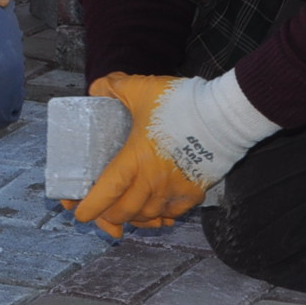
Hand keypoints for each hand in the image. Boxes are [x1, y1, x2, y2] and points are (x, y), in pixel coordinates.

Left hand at [73, 71, 278, 236]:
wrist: (225, 116)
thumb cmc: (182, 104)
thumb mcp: (142, 88)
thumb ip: (115, 86)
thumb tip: (97, 87)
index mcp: (134, 159)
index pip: (106, 192)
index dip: (90, 207)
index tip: (80, 213)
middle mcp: (152, 181)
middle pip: (124, 211)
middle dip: (108, 217)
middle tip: (101, 213)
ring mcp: (174, 190)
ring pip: (148, 216)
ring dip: (134, 218)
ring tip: (127, 214)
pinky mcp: (194, 192)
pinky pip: (173, 214)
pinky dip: (161, 217)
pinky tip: (157, 214)